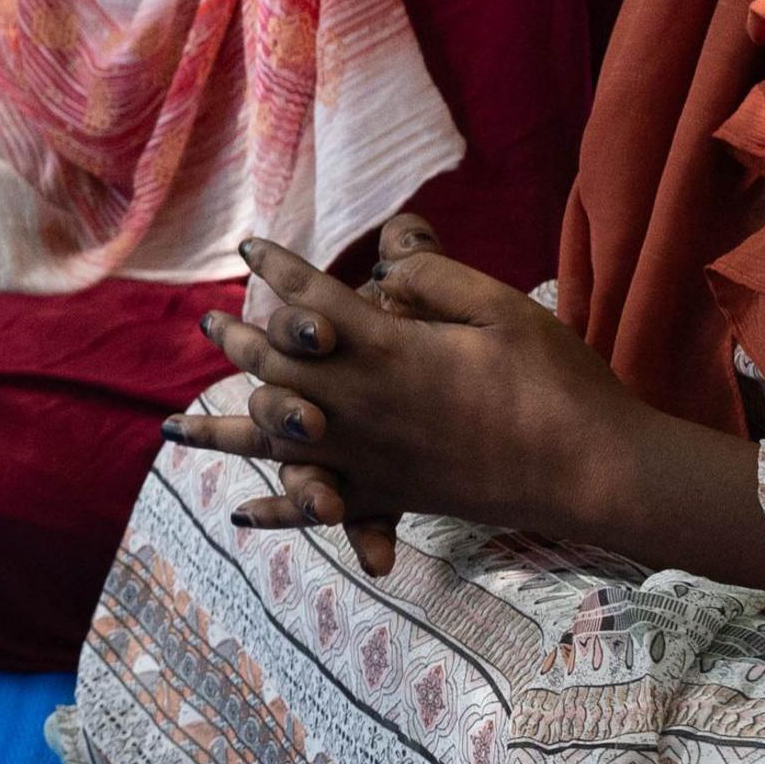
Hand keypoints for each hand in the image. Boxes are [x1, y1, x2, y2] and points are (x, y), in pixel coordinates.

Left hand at [166, 217, 623, 577]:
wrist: (593, 471)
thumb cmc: (557, 382)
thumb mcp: (502, 307)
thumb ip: (435, 277)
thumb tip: (386, 260)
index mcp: (388, 350)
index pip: (311, 301)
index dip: (276, 269)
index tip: (250, 247)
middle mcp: (362, 404)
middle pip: (275, 368)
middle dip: (239, 339)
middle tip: (211, 321)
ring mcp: (370, 456)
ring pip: (273, 442)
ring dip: (219, 430)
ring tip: (171, 428)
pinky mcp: (392, 495)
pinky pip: (319, 508)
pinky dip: (278, 512)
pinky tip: (242, 516)